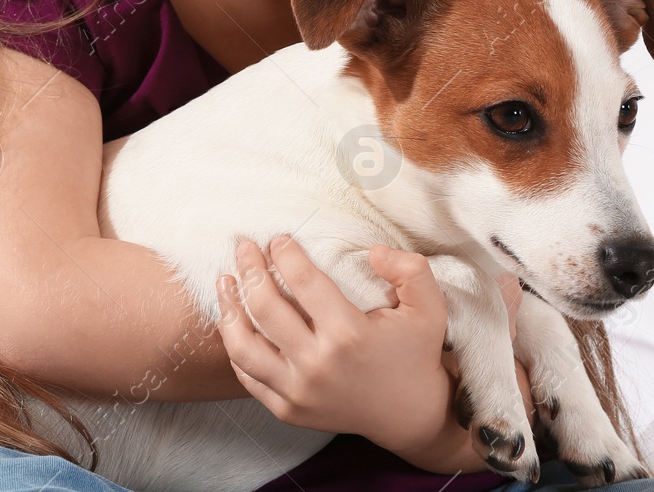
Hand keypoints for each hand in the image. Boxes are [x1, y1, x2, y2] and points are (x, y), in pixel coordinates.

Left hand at [215, 237, 536, 472]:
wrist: (412, 416)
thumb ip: (409, 269)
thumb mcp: (429, 307)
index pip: (302, 280)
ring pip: (243, 345)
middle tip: (244, 246)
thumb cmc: (415, 354)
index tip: (279, 239)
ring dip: (228, 307)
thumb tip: (372, 251)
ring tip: (225, 280)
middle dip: (249, 268)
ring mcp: (298, 392)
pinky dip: (235, 347)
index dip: (285, 252)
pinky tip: (233, 321)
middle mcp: (317, 364)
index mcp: (348, 334)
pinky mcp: (288, 410)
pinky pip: (247, 376)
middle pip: (265, 306)